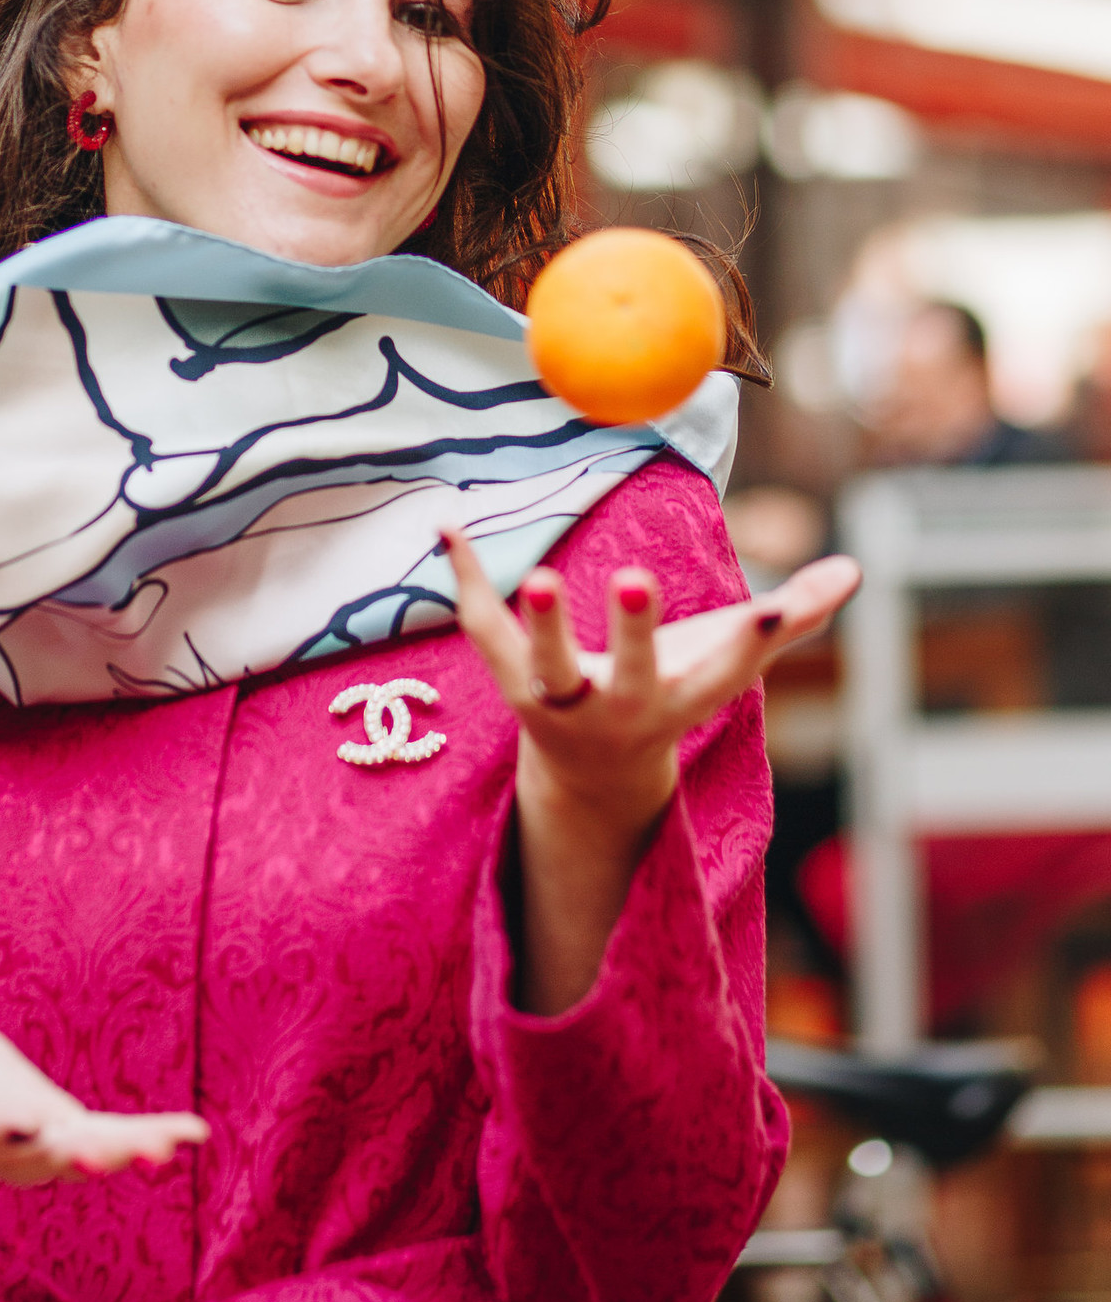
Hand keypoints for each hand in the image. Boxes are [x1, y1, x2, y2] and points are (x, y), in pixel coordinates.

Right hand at [0, 976, 208, 1186]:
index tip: (17, 1124)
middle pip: (26, 1158)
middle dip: (67, 1156)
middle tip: (108, 1157)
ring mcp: (21, 1139)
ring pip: (73, 1156)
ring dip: (120, 1152)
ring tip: (169, 1148)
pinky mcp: (53, 1125)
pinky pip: (103, 1137)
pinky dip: (147, 1138)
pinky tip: (195, 1135)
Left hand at [440, 531, 859, 837]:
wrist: (596, 775)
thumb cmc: (674, 693)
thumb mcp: (730, 661)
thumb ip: (791, 617)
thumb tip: (855, 568)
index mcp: (684, 699)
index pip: (722, 673)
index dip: (748, 643)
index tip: (765, 613)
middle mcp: (622, 709)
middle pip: (624, 677)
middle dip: (631, 634)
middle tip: (633, 575)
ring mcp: (561, 702)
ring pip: (544, 670)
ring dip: (538, 624)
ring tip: (537, 571)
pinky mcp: (511, 684)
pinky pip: (482, 631)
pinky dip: (464, 578)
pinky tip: (447, 526)